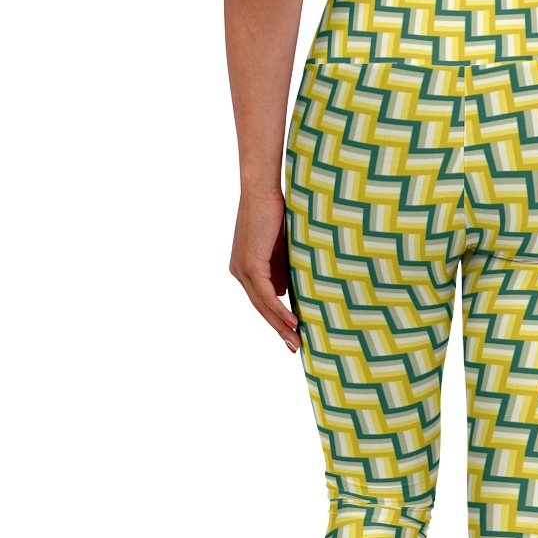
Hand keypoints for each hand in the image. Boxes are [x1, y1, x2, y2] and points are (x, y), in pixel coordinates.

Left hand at [229, 186, 300, 352]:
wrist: (263, 189)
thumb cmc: (275, 212)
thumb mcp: (281, 248)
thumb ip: (282, 269)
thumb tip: (286, 291)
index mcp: (245, 268)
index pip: (261, 300)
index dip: (276, 320)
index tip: (292, 335)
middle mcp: (240, 271)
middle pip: (261, 308)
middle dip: (279, 329)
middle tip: (295, 347)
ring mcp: (243, 269)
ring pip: (262, 305)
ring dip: (281, 325)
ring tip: (297, 340)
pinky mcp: (250, 264)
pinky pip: (266, 295)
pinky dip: (280, 310)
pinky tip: (293, 322)